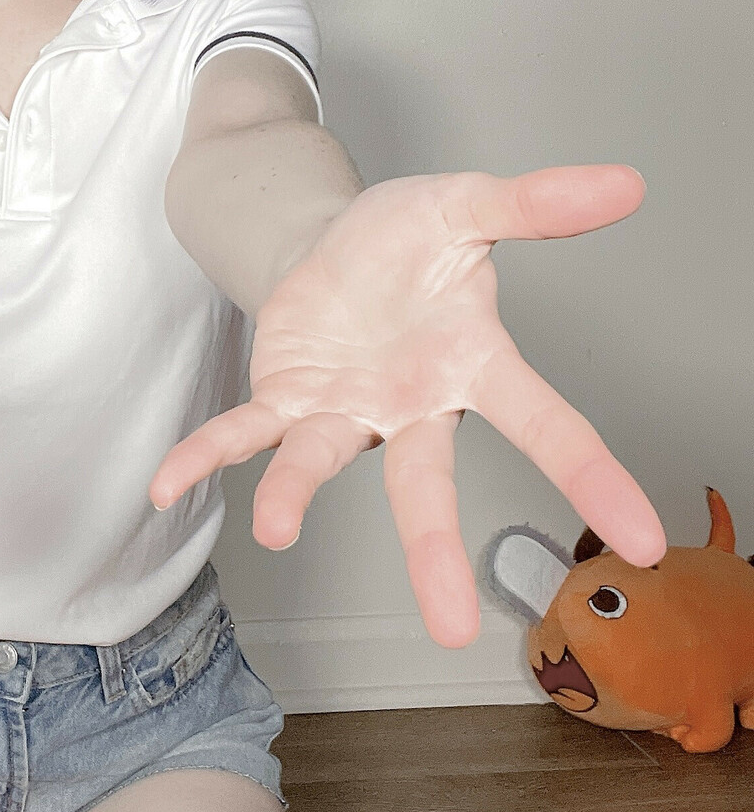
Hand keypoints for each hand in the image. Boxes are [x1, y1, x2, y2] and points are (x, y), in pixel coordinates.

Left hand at [149, 165, 665, 648]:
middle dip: (434, 553)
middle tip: (455, 629)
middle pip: (428, 484)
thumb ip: (535, 202)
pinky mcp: (286, 401)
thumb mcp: (466, 203)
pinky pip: (243, 434)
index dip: (594, 478)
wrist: (334, 241)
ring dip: (296, 493)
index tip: (645, 542)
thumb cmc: (406, 241)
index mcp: (472, 364)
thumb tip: (626, 181)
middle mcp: (411, 407)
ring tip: (278, 526)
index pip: (545, 423)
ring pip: (323, 462)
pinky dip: (206, 457)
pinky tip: (166, 485)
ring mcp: (346, 412)